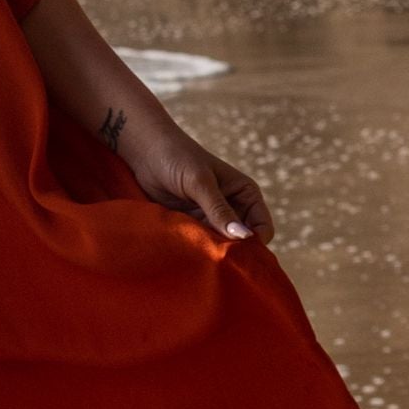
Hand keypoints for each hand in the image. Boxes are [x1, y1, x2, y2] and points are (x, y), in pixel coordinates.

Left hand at [116, 112, 275, 246]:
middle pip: (243, 242)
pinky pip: (201, 242)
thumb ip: (219, 210)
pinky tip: (188, 249)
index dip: (254, 244)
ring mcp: (212, 217)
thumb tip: (244, 236)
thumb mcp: (200, 183)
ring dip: (212, 251)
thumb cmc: (178, 158)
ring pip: (221, 245)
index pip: (262, 228)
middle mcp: (234, 208)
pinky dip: (197, 248)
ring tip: (199, 253)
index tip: (236, 254)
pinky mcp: (193, 223)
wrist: (146, 151)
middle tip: (215, 258)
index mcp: (246, 194)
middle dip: (232, 252)